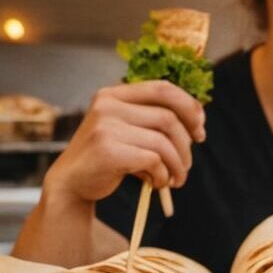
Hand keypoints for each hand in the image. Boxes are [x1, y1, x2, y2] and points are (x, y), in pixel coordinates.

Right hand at [44, 80, 206, 204]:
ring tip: (175, 179)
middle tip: (187, 164)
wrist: (71, 183)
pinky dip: (162, 175)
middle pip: (168, 118)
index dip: (189, 107)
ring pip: (163, 142)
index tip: (200, 129)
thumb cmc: (108, 155)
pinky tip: (156, 183)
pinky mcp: (107, 150)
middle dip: (186, 144)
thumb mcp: (127, 129)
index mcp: (114, 94)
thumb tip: (198, 121)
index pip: (163, 88)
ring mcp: (105, 126)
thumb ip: (153, 118)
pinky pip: (152, 160)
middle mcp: (107, 105)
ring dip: (177, 164)